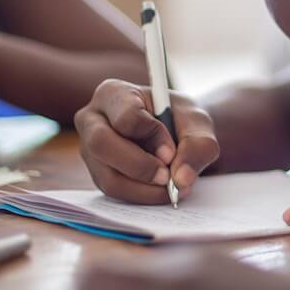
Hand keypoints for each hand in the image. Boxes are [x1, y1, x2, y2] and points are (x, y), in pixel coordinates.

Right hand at [74, 79, 218, 203]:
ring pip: (108, 176)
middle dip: (139, 166)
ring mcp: (90, 149)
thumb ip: (198, 146)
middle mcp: (93, 119)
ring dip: (144, 188)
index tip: (172, 150)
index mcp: (114, 93)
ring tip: (171, 187)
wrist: (180, 134)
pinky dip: (141, 196)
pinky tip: (160, 190)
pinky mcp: (97, 173)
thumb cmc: (182, 120)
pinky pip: (114, 191)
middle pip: (101, 145)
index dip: (152, 136)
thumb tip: (181, 178)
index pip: (126, 117)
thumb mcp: (199, 124)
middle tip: (168, 178)